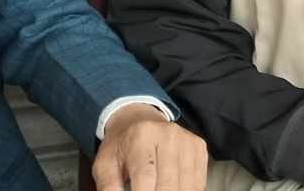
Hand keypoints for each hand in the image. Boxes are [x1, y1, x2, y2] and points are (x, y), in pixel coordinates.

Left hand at [91, 103, 207, 190]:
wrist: (139, 120)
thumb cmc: (122, 145)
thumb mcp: (104, 164)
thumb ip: (108, 186)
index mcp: (141, 136)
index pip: (145, 176)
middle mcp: (169, 135)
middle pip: (169, 184)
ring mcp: (187, 140)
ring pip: (187, 185)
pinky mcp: (199, 147)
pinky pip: (198, 181)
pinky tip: (173, 189)